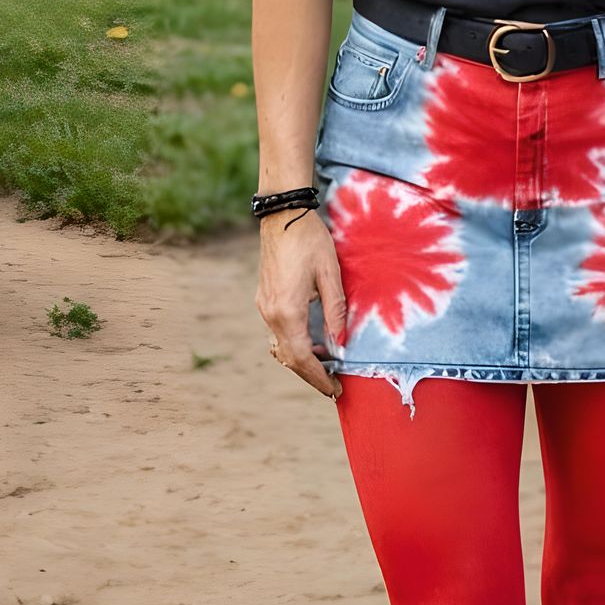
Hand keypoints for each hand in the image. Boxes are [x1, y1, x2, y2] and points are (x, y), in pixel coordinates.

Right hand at [255, 206, 345, 399]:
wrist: (282, 215)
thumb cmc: (310, 240)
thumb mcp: (330, 274)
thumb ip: (335, 310)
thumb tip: (341, 341)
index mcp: (288, 311)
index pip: (301, 358)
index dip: (318, 377)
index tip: (334, 389)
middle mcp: (271, 313)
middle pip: (288, 358)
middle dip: (310, 374)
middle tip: (332, 384)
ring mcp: (264, 306)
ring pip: (280, 346)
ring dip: (300, 359)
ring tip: (325, 362)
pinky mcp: (264, 298)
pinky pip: (276, 331)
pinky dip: (292, 343)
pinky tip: (310, 338)